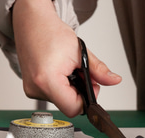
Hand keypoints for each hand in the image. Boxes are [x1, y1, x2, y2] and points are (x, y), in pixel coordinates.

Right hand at [13, 0, 120, 116]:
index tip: (90, 87)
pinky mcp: (30, 88)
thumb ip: (99, 70)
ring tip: (69, 70)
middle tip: (80, 74)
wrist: (32, 23)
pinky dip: (61, 87)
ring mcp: (31, 90)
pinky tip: (61, 72)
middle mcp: (36, 89)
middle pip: (68, 105)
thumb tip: (114, 80)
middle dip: (79, 92)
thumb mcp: (81, 51)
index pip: (74, 108)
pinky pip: (53, 96)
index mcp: (48, 80)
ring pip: (61, 101)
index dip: (86, 100)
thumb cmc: (51, 32)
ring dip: (70, 89)